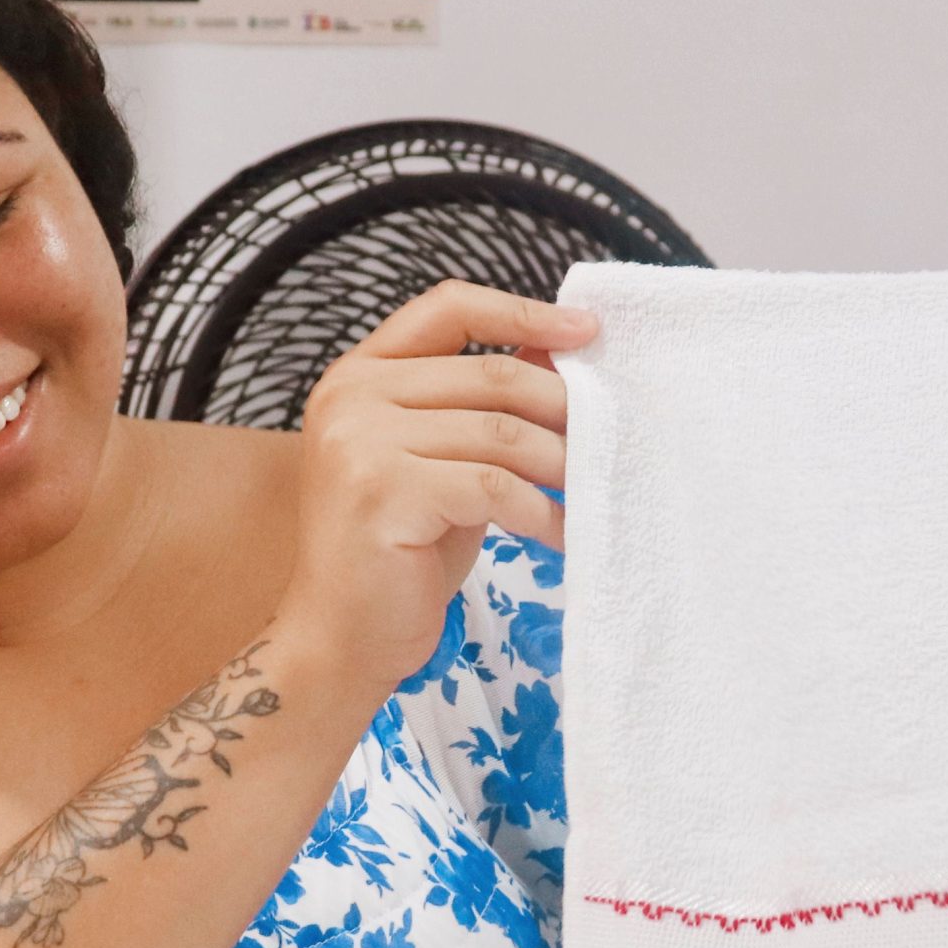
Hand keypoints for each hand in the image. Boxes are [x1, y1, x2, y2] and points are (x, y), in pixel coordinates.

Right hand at [282, 280, 594, 692]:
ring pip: (501, 433)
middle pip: (491, 374)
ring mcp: (361, 442)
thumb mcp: (441, 464)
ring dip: (560, 466)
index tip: (586, 331)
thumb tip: (558, 354)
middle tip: (606, 441)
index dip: (522, 312)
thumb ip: (480, 408)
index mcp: (359, 375)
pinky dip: (542, 513)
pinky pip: (495, 487)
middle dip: (562, 409)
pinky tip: (562, 535)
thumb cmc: (397, 556)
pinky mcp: (384, 492)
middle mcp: (351, 396)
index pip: (448, 308)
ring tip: (591, 493)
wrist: (340, 639)